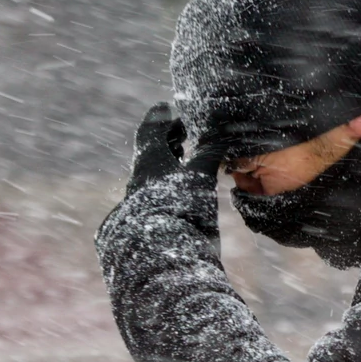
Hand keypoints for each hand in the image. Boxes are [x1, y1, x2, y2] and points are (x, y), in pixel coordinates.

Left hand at [98, 103, 219, 249]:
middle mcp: (141, 176)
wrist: (161, 253)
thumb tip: (220, 130)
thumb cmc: (181, 209)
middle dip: (167, 139)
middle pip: (152, 150)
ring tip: (185, 156)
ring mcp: (140, 197)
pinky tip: (181, 187)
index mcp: (150, 161)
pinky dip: (169, 178)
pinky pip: (155, 187)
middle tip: (183, 131)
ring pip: (154, 170)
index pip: (150, 129)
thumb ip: (209, 152)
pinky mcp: (145, 215)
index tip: (167, 108)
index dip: (160, 117)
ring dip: (169, 160)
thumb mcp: (200, 177)